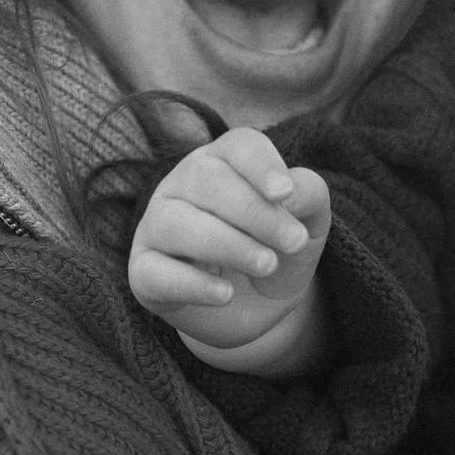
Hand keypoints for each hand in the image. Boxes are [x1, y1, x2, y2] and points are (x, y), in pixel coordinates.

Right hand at [127, 130, 330, 370]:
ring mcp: (157, 226)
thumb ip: (309, 197)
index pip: (238, 146)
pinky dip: (192, 284)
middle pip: (205, 178)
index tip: (286, 193)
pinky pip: (155, 272)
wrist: (259, 308)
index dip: (261, 165)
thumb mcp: (308, 223)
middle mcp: (183, 185)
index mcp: (225, 162)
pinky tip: (226, 293)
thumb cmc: (278, 250)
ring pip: (175, 222)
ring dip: (226, 244)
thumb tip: (290, 191)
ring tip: (267, 264)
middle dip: (252, 211)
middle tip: (291, 242)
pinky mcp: (144, 271)